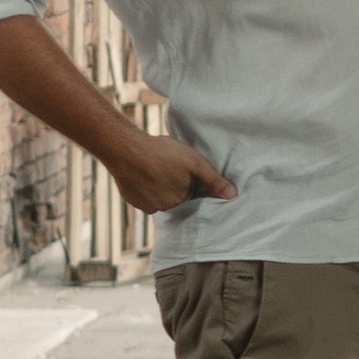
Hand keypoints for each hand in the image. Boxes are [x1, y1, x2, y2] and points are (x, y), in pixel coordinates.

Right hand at [107, 130, 235, 218]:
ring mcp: (147, 206)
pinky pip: (144, 197)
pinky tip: (143, 173)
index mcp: (181, 199)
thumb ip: (213, 180)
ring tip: (156, 167)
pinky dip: (145, 188)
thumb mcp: (194, 162)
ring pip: (159, 197)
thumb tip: (233, 195)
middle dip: (174, 184)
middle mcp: (164, 208)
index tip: (182, 167)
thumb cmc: (162, 153)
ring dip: (159, 186)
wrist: (126, 150)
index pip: (190, 193)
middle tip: (168, 164)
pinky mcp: (133, 201)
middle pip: (175, 197)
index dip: (189, 179)